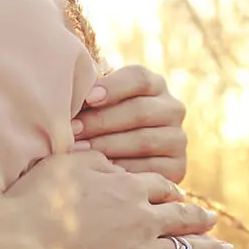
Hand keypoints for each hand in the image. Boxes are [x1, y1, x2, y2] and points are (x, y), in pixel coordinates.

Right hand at [5, 151, 232, 248]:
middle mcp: (143, 222)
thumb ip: (97, 160)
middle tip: (211, 220)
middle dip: (200, 219)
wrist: (20, 246)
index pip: (161, 188)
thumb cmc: (36, 203)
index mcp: (128, 190)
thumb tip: (113, 160)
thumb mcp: (66, 165)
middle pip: (183, 219)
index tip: (177, 199)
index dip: (171, 194)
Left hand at [71, 65, 187, 183]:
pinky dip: (121, 169)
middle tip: (72, 130)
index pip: (139, 78)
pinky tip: (99, 170)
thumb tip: (70, 93)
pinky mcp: (177, 168)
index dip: (113, 86)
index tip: (87, 98)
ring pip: (143, 140)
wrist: (127, 171)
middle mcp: (172, 109)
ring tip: (79, 150)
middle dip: (101, 121)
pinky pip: (149, 169)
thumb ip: (92, 98)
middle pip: (139, 111)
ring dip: (107, 145)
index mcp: (155, 86)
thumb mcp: (99, 107)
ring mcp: (177, 139)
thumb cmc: (102, 129)